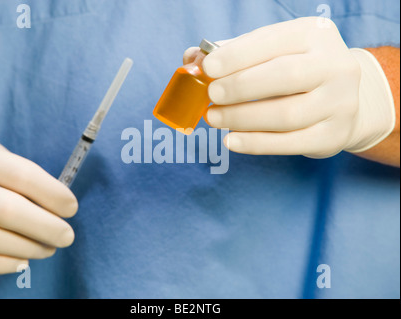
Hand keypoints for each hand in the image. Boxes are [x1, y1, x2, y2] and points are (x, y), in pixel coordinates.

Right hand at [0, 131, 77, 273]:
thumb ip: (15, 172)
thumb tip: (52, 203)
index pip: (25, 177)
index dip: (54, 195)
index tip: (71, 208)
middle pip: (11, 212)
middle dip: (47, 228)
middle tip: (66, 236)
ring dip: (28, 249)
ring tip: (48, 248)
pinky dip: (0, 265)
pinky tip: (21, 261)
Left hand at [185, 17, 394, 157]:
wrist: (345, 100)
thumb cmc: (295, 71)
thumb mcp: (272, 52)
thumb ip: (233, 53)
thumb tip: (192, 59)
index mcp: (316, 34)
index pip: (273, 40)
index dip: (237, 55)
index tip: (207, 68)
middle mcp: (335, 66)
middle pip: (284, 76)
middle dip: (240, 86)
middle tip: (212, 95)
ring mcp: (339, 103)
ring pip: (286, 114)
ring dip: (241, 118)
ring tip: (213, 117)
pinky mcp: (332, 136)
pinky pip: (289, 144)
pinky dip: (255, 143)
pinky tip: (230, 140)